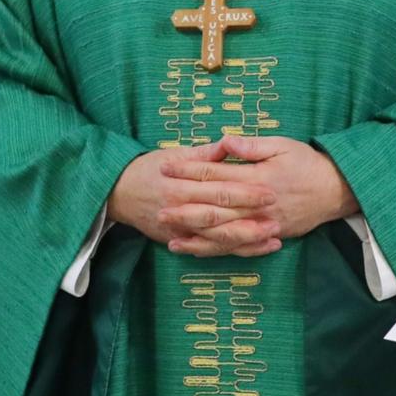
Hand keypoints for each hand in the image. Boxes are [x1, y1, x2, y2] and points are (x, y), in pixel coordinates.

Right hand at [107, 143, 279, 257]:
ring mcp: (178, 230)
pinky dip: (232, 252)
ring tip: (273, 237)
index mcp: (180, 185)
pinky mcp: (178, 242)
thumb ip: (204, 153)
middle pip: (219, 219)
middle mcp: (179, 211)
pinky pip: (208, 251)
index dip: (245, 192)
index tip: (269, 191)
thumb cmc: (149, 168)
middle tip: (277, 218)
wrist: (119, 191)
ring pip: (216, 240)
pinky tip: (254, 249)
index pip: (218, 190)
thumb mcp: (174, 154)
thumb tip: (228, 144)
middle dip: (249, 220)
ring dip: (246, 241)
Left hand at [165, 135, 356, 246]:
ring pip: (223, 233)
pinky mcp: (267, 236)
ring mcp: (262, 224)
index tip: (167, 166)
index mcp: (258, 177)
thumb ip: (252, 145)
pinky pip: (237, 248)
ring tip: (169, 236)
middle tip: (159, 207)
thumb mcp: (282, 144)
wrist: (336, 190)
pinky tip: (196, 250)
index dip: (190, 170)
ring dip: (195, 236)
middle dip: (185, 208)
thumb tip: (225, 139)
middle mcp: (257, 204)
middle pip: (215, 208)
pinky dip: (214, 250)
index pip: (217, 173)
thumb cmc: (307, 163)